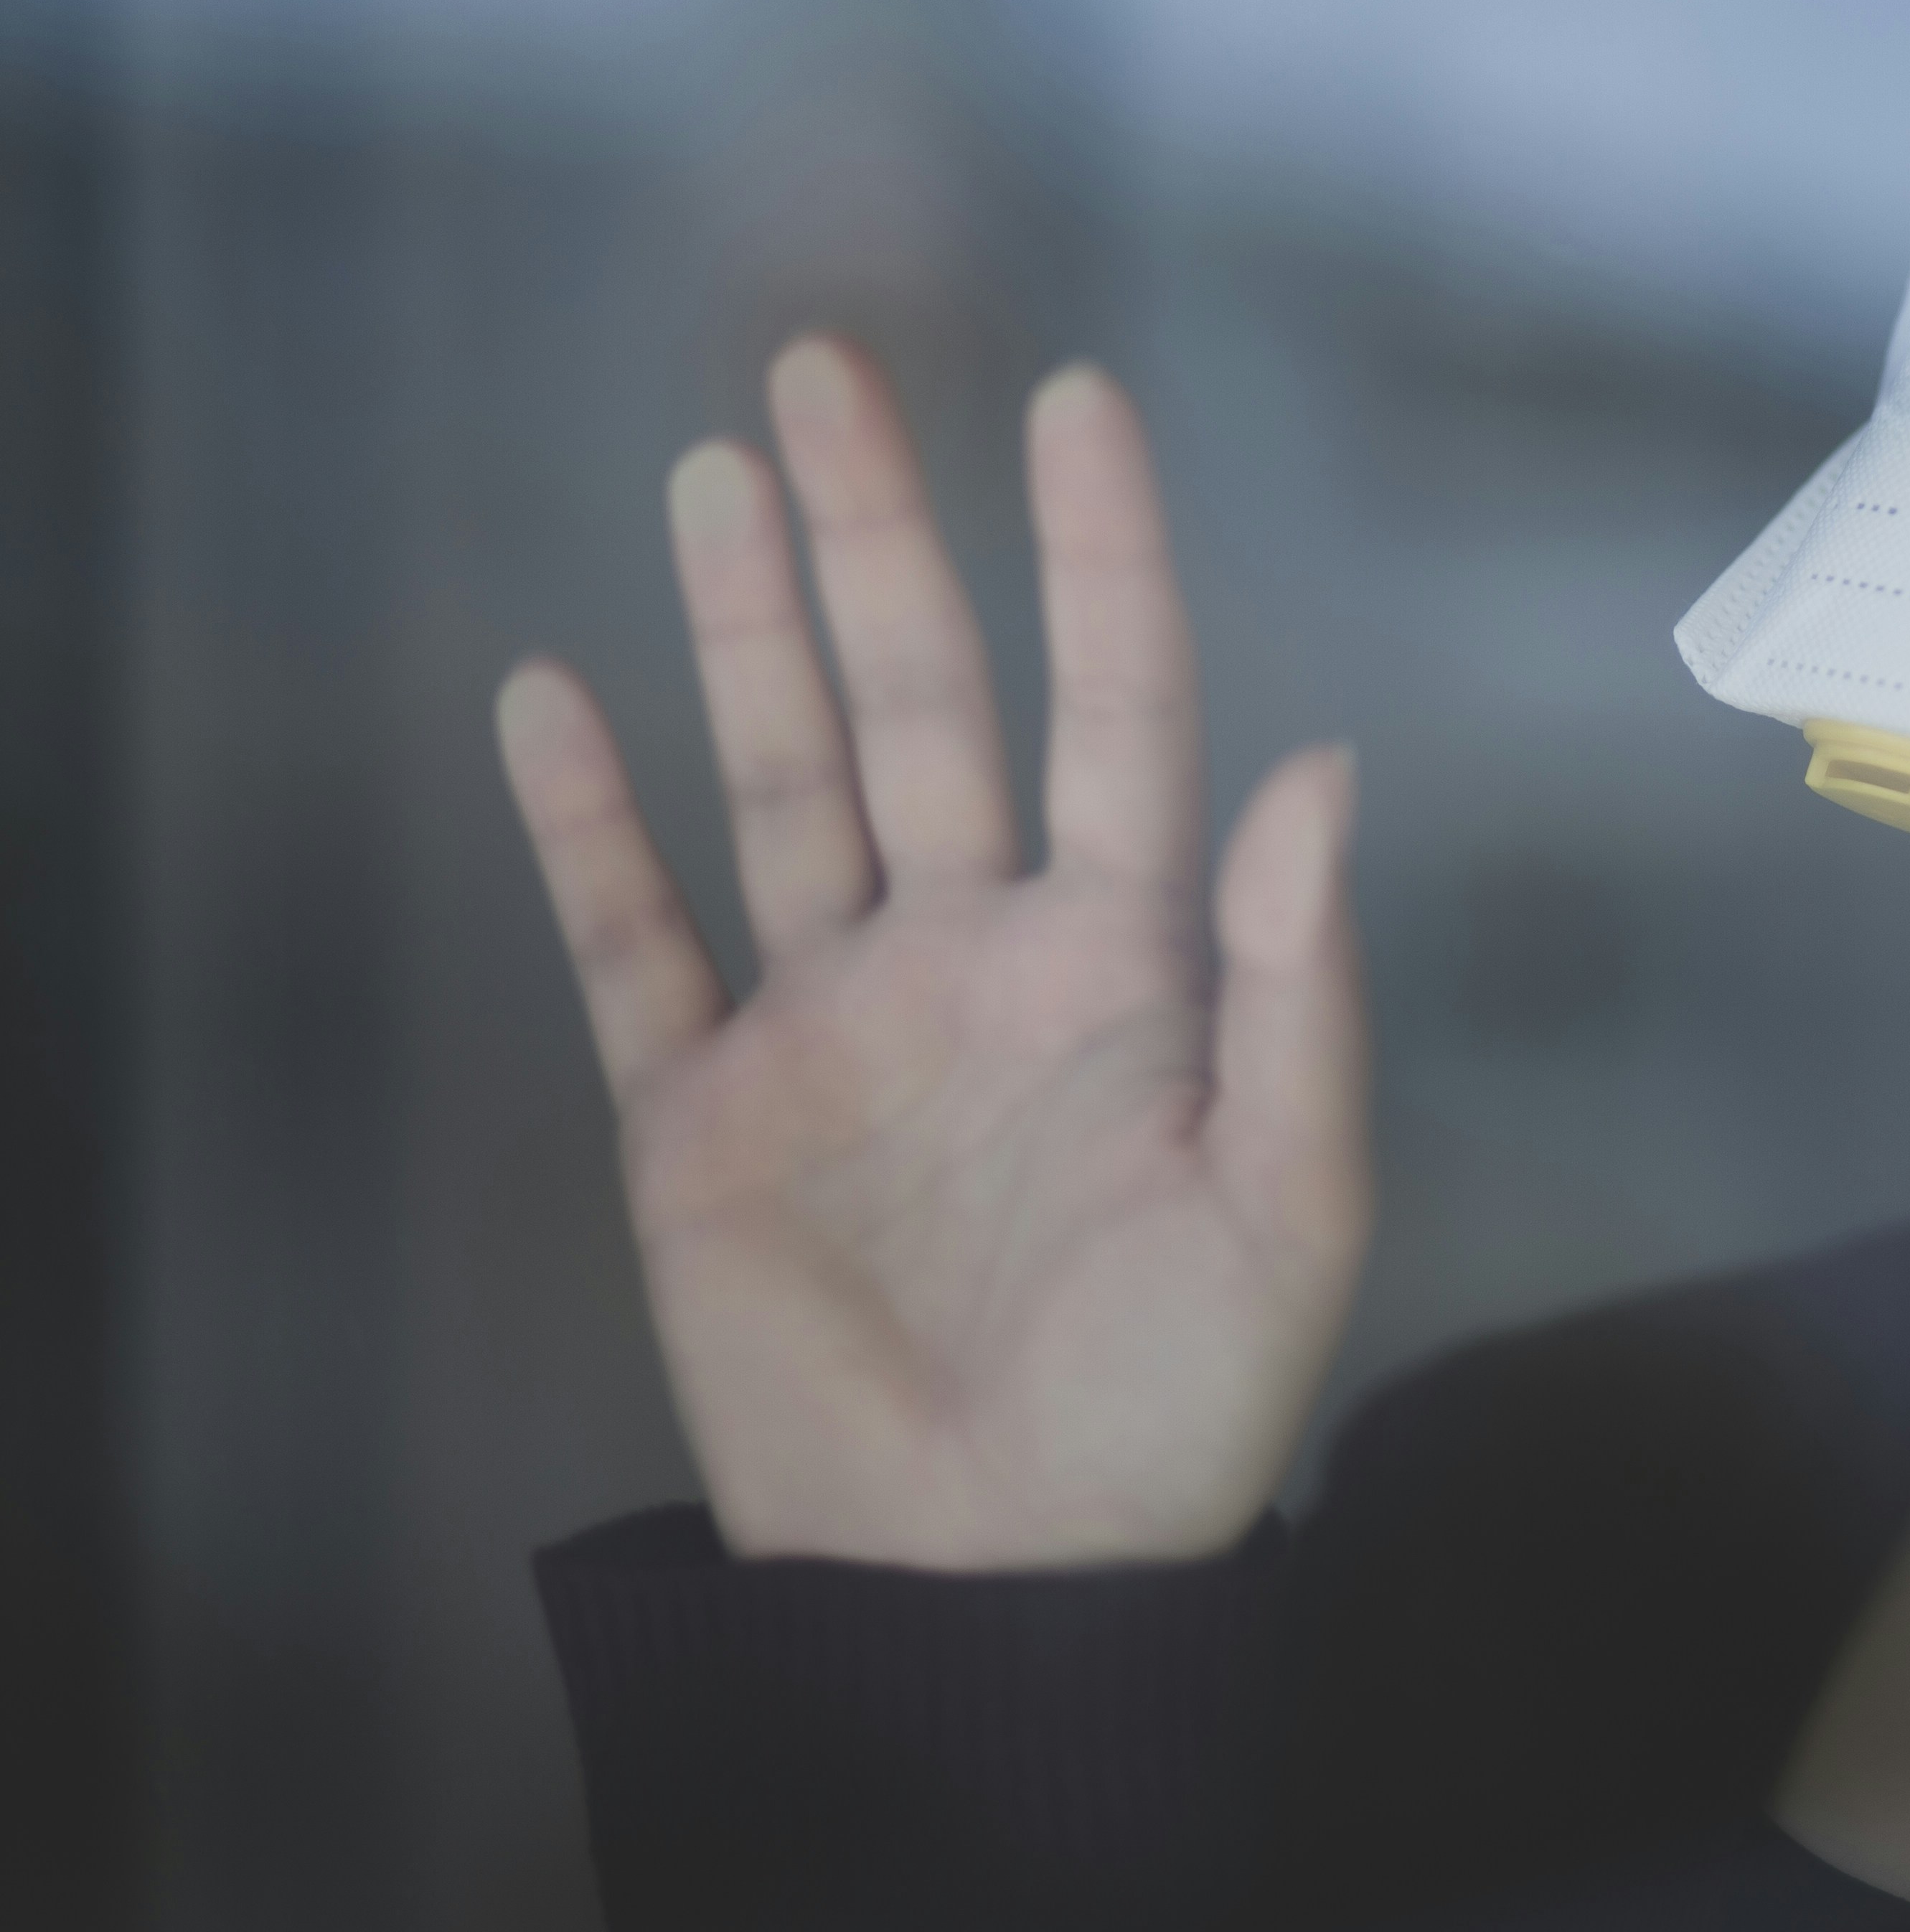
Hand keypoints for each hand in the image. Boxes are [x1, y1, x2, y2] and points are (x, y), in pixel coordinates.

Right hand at [498, 338, 1366, 1567]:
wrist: (1006, 1581)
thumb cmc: (1179, 1406)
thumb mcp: (1287, 1203)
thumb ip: (1298, 986)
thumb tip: (1321, 765)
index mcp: (1125, 961)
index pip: (1118, 711)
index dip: (1100, 558)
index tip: (1076, 400)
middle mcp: (973, 955)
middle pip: (921, 703)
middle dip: (879, 537)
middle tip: (826, 367)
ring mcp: (832, 1024)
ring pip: (780, 780)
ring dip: (745, 629)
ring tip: (714, 474)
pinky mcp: (705, 1119)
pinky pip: (635, 942)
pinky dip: (586, 826)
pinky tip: (550, 693)